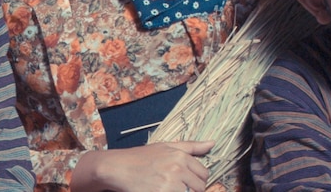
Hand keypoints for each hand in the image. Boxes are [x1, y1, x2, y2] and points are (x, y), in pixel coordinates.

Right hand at [72, 140, 213, 191]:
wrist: (118, 168)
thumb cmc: (140, 157)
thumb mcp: (166, 146)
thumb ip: (192, 146)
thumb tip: (213, 143)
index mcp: (181, 156)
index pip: (204, 174)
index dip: (196, 180)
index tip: (185, 181)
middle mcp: (177, 169)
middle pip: (200, 188)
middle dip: (191, 189)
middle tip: (175, 187)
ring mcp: (170, 184)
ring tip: (168, 188)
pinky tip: (161, 191)